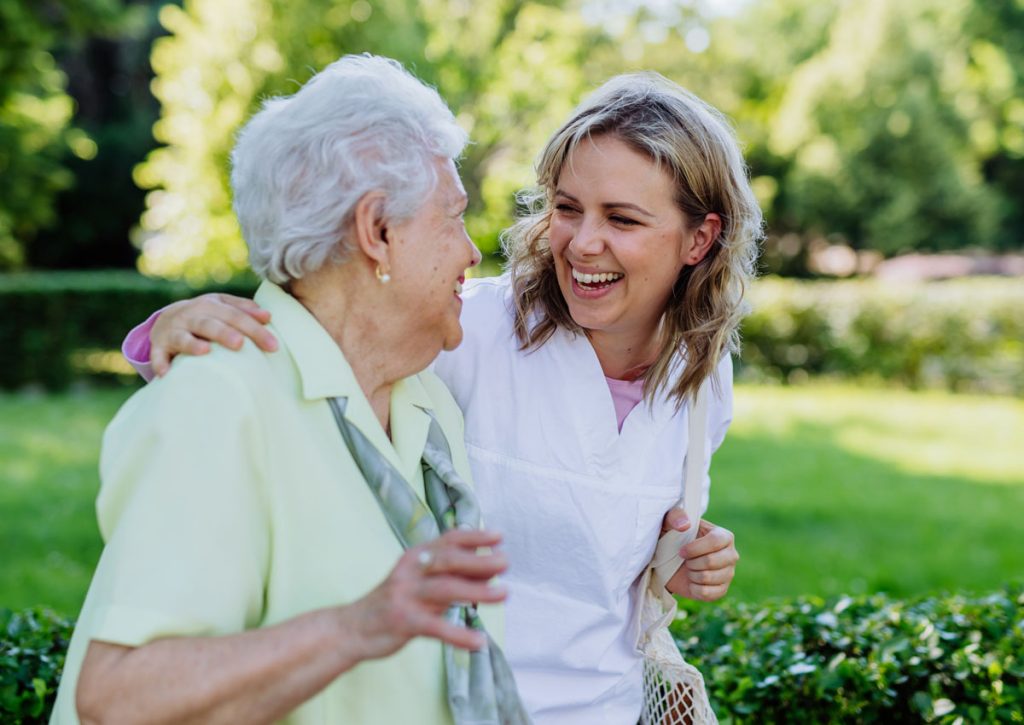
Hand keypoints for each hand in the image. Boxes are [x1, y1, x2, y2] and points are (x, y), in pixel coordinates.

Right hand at [151, 293, 278, 375]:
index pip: (236, 316)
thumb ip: (244, 310)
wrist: (168, 320)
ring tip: (205, 351)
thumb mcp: (223, 307)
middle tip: (240, 344)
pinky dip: (160, 363)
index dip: (254, 329)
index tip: (273, 346)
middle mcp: (192, 315)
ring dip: (193, 344)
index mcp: (212, 305)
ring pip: (183, 337)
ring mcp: (174, 330)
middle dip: (225, 333)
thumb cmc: (207, 316)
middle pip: (210, 324)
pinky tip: (165, 373)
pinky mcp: (159, 346)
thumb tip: (268, 316)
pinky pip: (158, 355)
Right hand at [350, 529, 507, 658]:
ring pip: (445, 589)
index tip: (499, 536)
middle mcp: (410, 571)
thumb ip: (450, 574)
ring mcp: (405, 595)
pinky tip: (478, 641)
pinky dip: (458, 634)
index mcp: (416, 557)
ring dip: (477, 591)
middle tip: (506, 562)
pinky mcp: (403, 621)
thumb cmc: (395, 603)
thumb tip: (488, 566)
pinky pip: (435, 627)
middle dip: (479, 560)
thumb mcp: (420, 582)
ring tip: (504, 594)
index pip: (447, 540)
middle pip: (448, 560)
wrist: (351, 628)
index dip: (474, 537)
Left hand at [664, 517, 737, 601]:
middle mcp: (731, 554)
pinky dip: (694, 588)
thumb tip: (685, 525)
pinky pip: (707, 593)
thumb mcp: (670, 523)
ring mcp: (728, 573)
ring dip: (691, 575)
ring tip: (689, 569)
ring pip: (707, 578)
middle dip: (691, 562)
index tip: (681, 551)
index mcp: (723, 536)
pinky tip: (692, 582)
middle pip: (711, 561)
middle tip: (685, 560)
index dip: (695, 548)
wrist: (672, 561)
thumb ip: (675, 516)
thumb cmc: (674, 538)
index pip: (715, 541)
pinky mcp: (722, 590)